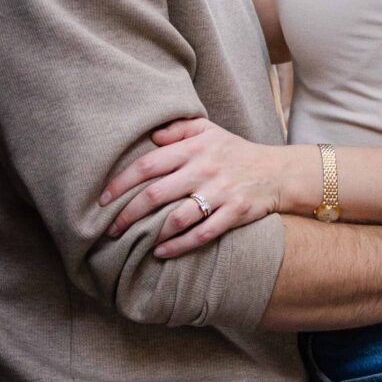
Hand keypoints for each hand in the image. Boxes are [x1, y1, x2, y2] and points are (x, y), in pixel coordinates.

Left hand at [101, 117, 310, 256]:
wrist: (278, 172)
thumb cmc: (236, 152)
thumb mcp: (209, 131)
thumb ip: (179, 129)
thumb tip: (151, 136)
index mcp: (193, 149)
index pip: (148, 165)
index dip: (121, 183)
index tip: (103, 199)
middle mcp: (204, 169)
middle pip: (155, 194)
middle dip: (128, 214)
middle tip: (110, 228)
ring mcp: (220, 193)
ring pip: (177, 217)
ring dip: (151, 232)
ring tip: (133, 242)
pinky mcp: (234, 213)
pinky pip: (202, 233)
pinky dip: (179, 245)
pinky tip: (161, 252)